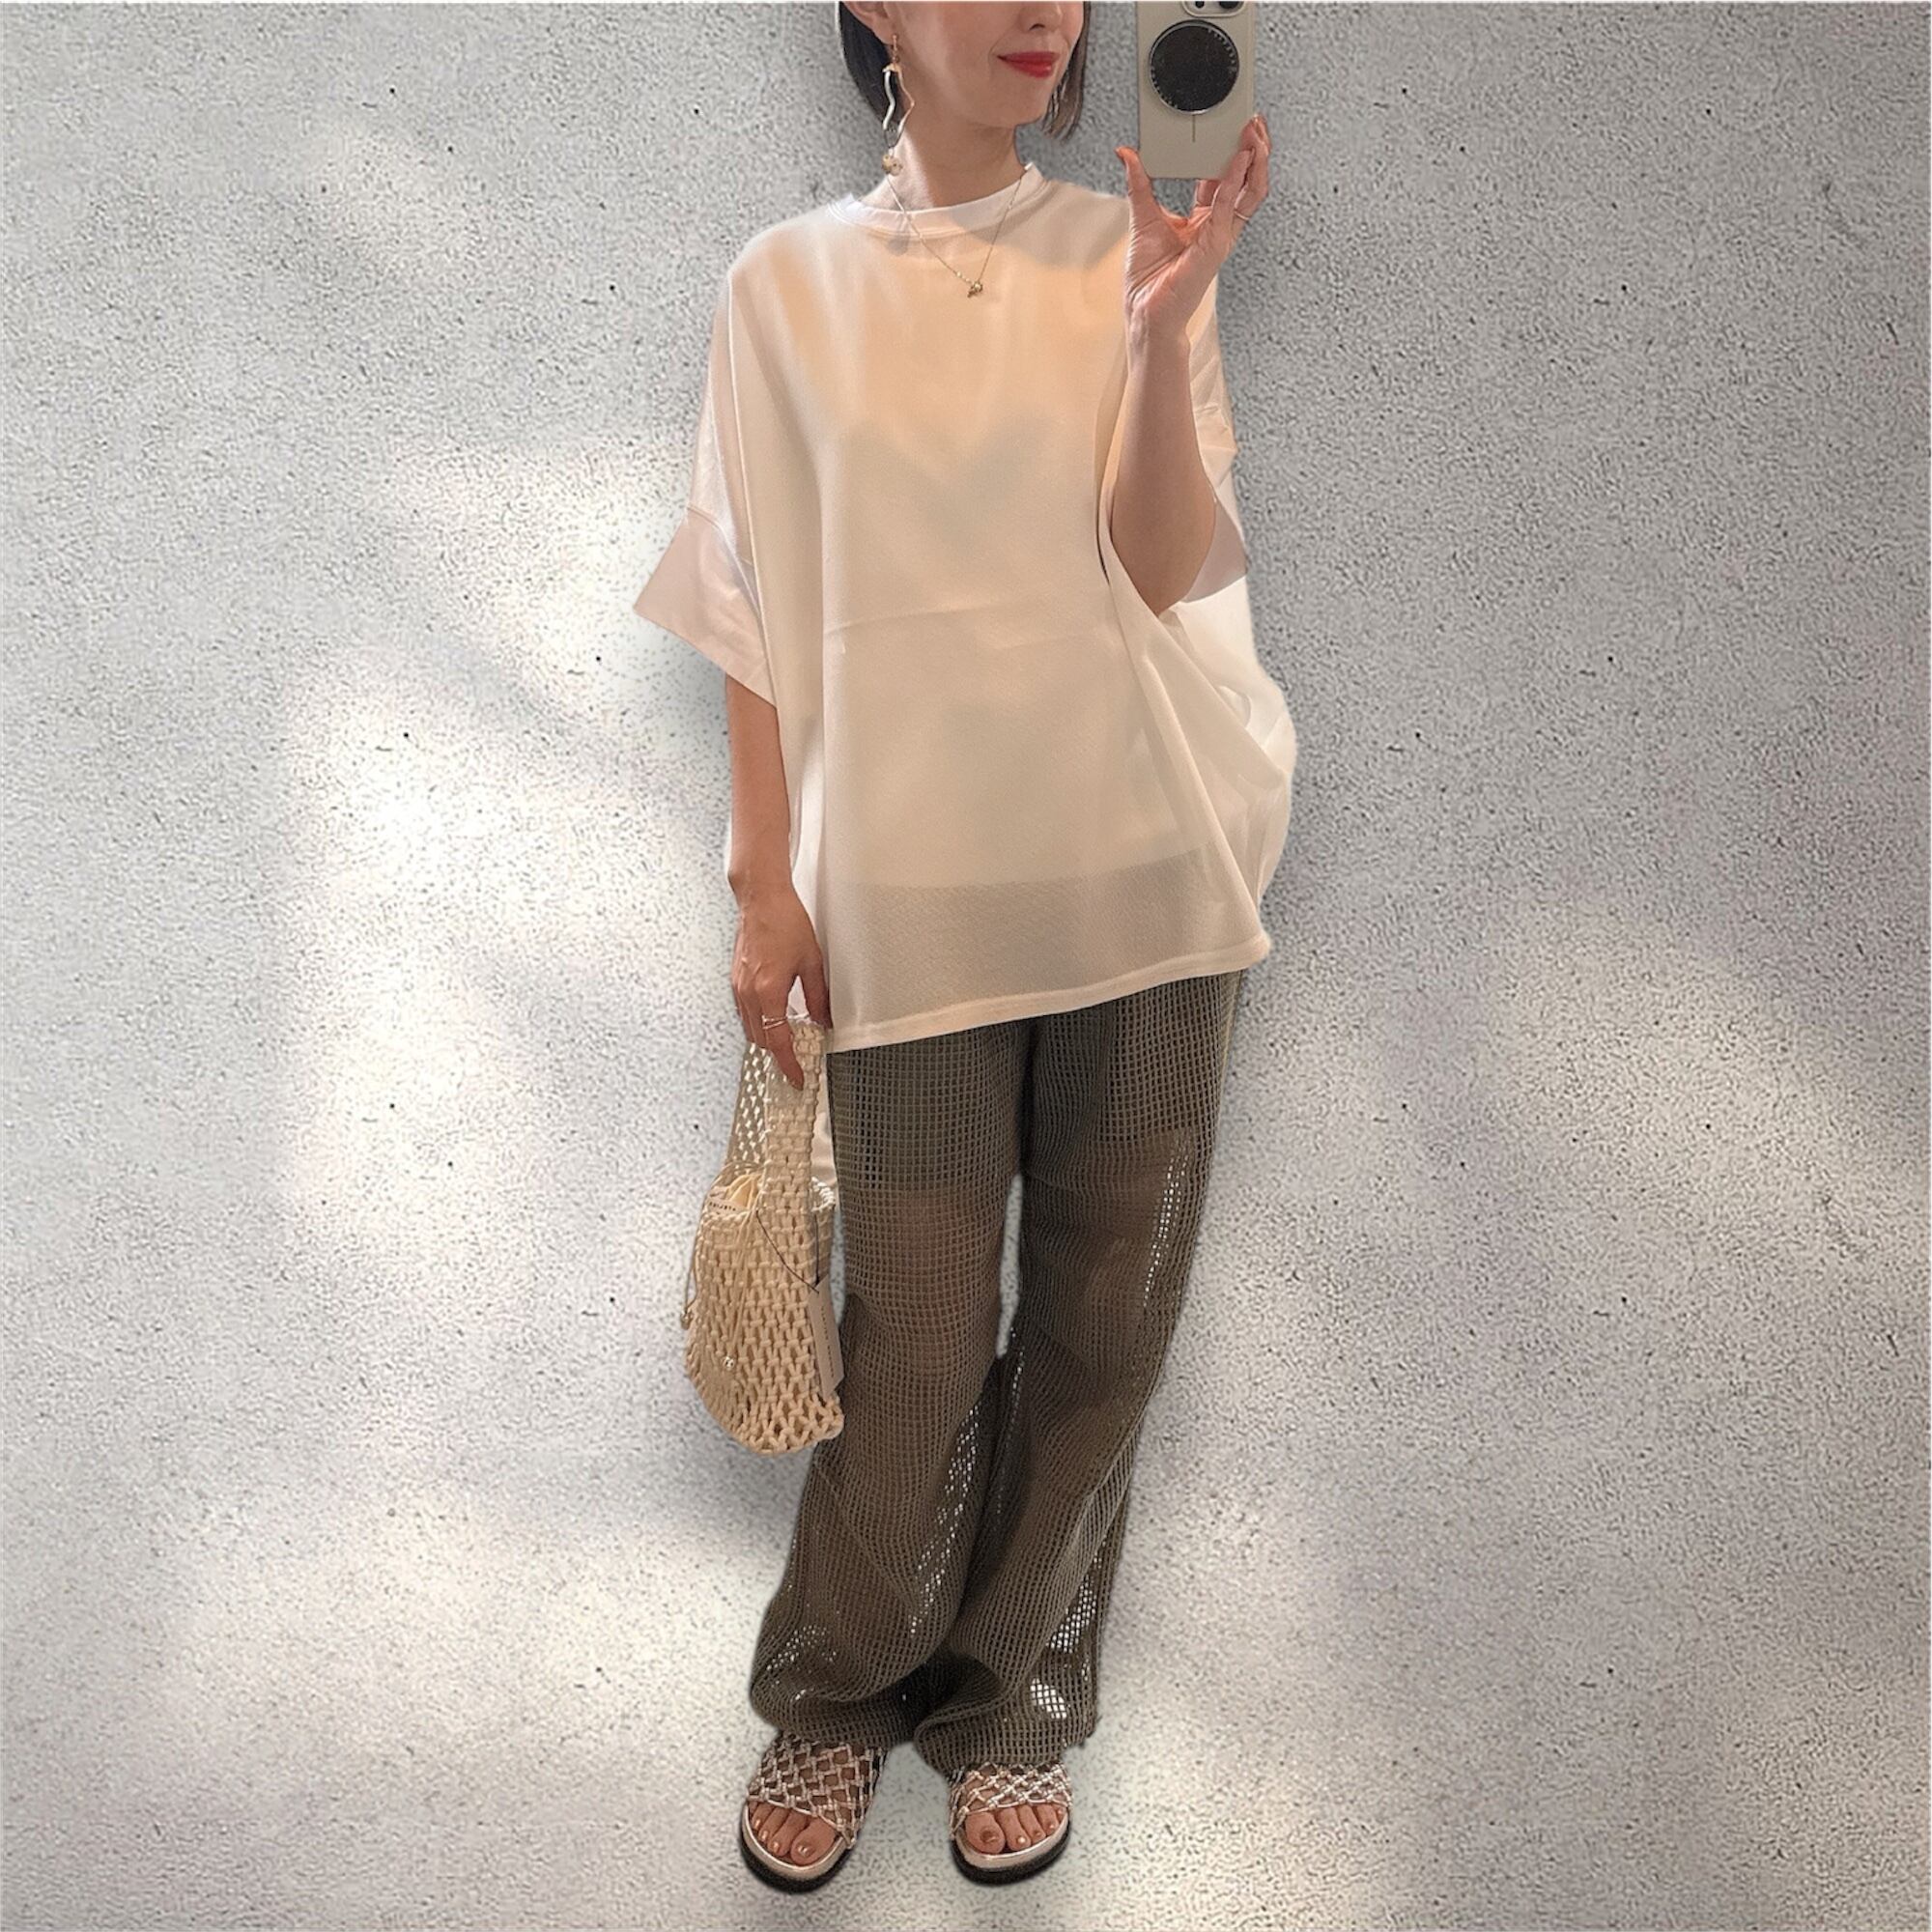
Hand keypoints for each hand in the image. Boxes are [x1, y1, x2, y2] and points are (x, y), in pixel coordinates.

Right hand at [731, 882, 830, 1087]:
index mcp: (769, 992)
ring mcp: (738, 986)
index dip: (788, 1064)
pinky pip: (745, 1012)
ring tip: (787, 1042)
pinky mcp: (736, 979)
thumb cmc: (784, 922)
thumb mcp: (811, 962)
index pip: (778, 1042)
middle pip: (761, 1040)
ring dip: (767, 1038)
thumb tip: (824, 1020)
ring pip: (751, 1028)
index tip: (796, 1077)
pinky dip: (759, 1022)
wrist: (761, 899)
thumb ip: (818, 996)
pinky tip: (774, 1018)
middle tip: (796, 1061)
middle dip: (778, 1054)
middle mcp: (748, 993)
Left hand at [1113, 111, 1269, 343]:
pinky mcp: (1214, 246)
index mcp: (1204, 220)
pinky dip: (1234, 181)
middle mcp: (1217, 227)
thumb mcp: (1142, 216)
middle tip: (1253, 122)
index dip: (1232, 152)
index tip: (1233, 127)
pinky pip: (1227, 207)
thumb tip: (1128, 154)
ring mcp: (1220, 236)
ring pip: (1251, 193)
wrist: (1145, 310)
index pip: (1226, 179)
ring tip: (1255, 134)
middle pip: (1248, 182)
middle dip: (1255, 150)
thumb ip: (1139, 183)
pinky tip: (1238, 160)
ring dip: (1256, 161)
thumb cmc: (1148, 277)